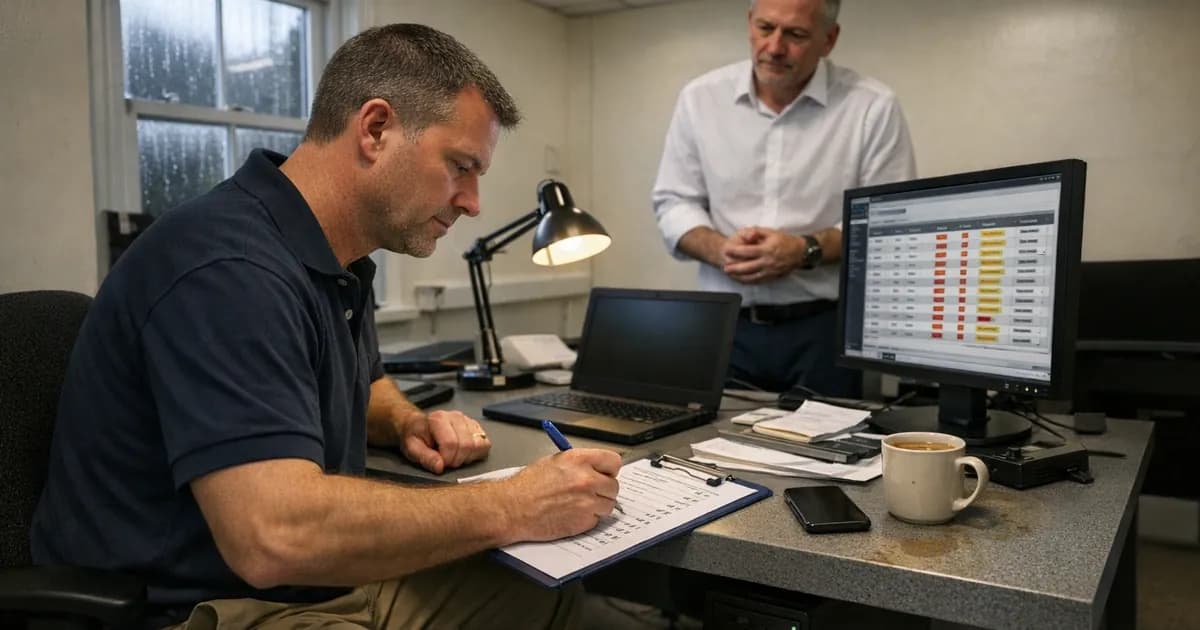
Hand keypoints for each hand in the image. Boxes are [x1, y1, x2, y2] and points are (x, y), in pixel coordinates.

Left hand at [399, 410, 490, 473]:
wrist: (419, 425)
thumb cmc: (417, 436)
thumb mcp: (412, 448)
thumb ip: (425, 458)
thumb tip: (440, 466)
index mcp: (439, 419)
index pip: (451, 443)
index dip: (447, 459)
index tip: (440, 463)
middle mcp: (456, 417)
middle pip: (467, 445)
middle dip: (457, 460)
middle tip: (447, 461)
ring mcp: (468, 421)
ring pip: (479, 445)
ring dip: (468, 457)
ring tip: (455, 456)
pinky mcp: (477, 427)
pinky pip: (485, 444)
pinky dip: (477, 453)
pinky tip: (464, 453)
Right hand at [499, 448, 621, 542]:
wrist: (512, 509)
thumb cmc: (527, 486)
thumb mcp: (554, 462)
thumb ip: (579, 464)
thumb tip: (595, 468)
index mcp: (579, 460)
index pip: (613, 461)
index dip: (609, 469)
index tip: (605, 473)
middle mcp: (587, 479)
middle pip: (614, 486)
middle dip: (604, 490)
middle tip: (591, 492)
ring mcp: (587, 502)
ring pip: (608, 505)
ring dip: (598, 506)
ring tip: (578, 504)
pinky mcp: (583, 522)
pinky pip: (596, 520)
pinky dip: (587, 519)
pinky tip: (571, 514)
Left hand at [721, 226, 803, 283]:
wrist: (800, 253)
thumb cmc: (785, 241)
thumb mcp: (771, 232)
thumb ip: (757, 232)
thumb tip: (747, 234)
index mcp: (766, 249)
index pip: (747, 251)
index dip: (735, 251)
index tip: (727, 250)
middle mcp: (767, 262)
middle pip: (747, 267)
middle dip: (734, 268)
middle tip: (725, 267)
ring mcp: (770, 271)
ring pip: (751, 276)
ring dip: (739, 276)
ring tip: (730, 274)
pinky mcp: (772, 277)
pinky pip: (758, 281)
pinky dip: (748, 281)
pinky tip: (742, 280)